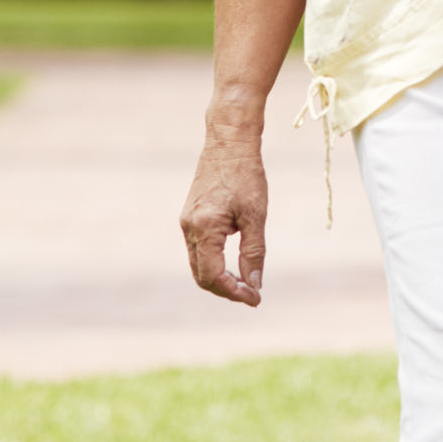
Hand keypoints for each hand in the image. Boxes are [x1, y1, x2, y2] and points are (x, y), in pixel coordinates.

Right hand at [180, 135, 268, 304]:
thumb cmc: (246, 175)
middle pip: (202, 276)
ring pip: (198, 265)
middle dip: (226, 290)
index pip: (213, 276)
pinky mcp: (190, 218)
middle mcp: (189, 228)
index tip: (255, 299)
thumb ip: (254, 252)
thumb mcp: (255, 216)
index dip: (234, 292)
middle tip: (252, 295)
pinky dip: (214, 264)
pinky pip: (199, 251)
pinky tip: (234, 265)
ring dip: (220, 279)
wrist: (229, 142)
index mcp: (204, 228)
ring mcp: (187, 223)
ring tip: (246, 284)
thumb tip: (254, 285)